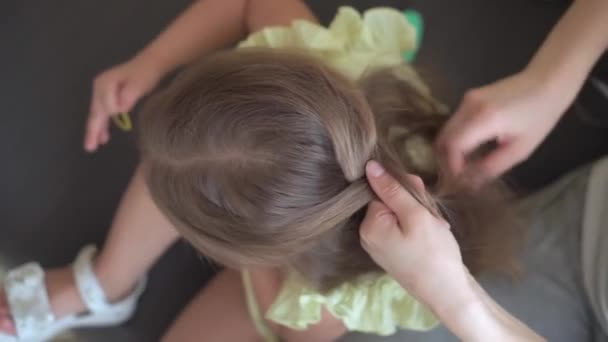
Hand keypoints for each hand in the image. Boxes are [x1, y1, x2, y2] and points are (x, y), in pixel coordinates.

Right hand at [85, 57, 162, 151]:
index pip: (105, 106)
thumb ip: (129, 95)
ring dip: (96, 129)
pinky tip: (104, 136)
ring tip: (94, 145)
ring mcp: (102, 91)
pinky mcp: (108, 95)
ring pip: (97, 114)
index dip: (114, 111)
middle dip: (92, 130)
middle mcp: (99, 87)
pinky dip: (103, 124)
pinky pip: (103, 112)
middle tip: (89, 147)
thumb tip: (120, 109)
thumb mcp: (139, 84)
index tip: (125, 108)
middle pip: (96, 112)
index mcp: (104, 84)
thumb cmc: (145, 74)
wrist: (150, 64)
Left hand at [360, 161, 465, 301]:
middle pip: (389, 202)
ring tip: (436, 230)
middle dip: (415, 205)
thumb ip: (393, 190)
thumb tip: (370, 166)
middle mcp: (367, 236)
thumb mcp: (416, 215)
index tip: (422, 201)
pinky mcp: (392, 253)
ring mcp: (379, 246)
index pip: (381, 190)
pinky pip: (403, 230)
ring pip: (399, 215)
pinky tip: (433, 237)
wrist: (449, 295)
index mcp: (368, 226)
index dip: (405, 191)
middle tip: (433, 220)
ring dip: (421, 217)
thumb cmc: (434, 254)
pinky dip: (419, 229)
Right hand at [436, 70, 571, 184]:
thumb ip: (491, 168)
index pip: (452, 146)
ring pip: (445, 132)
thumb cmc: (540, 117)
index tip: (458, 183)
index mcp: (484, 118)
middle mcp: (469, 106)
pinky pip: (453, 124)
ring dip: (450, 152)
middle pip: (443, 139)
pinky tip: (469, 151)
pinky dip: (455, 140)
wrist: (547, 81)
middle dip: (446, 161)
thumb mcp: (519, 150)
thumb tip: (469, 184)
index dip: (451, 167)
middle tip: (458, 178)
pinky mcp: (468, 98)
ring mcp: (466, 100)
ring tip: (464, 167)